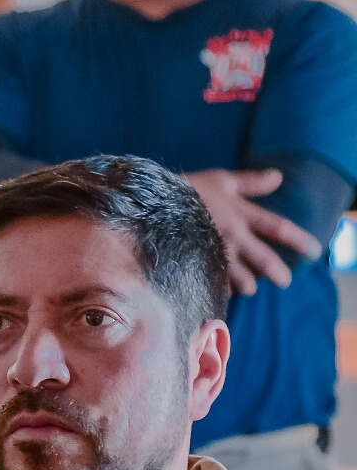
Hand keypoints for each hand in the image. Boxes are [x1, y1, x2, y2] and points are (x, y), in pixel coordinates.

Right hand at [182, 168, 316, 295]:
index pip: (277, 227)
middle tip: (286, 281)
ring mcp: (214, 251)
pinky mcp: (196, 262)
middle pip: (263, 258)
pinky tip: (222, 292)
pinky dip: (220, 287)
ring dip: (248, 283)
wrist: (152, 204)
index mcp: (242, 214)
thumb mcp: (221, 179)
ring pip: (240, 274)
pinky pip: (214, 279)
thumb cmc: (187, 188)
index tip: (316, 250)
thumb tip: (278, 177)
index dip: (298, 239)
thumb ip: (250, 182)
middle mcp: (233, 235)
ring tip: (251, 289)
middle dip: (277, 270)